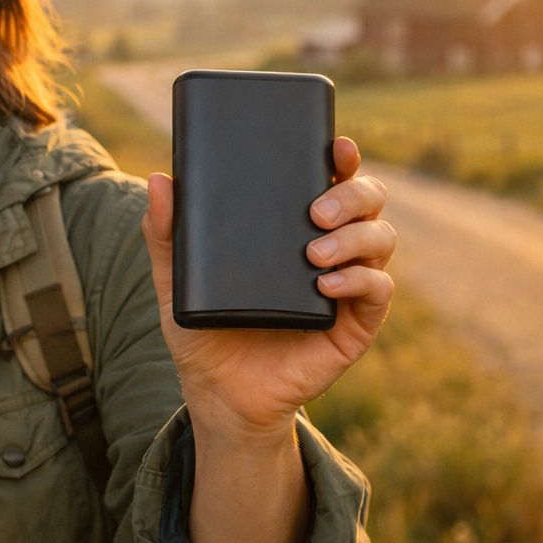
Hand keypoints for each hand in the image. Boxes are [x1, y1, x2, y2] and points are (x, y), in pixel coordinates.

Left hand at [142, 136, 395, 440]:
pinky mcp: (354, 325)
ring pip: (381, 239)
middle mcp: (330, 248)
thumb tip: (161, 180)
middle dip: (352, 195)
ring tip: (313, 255)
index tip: (337, 147)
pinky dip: (359, 280)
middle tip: (315, 210)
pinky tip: (326, 283)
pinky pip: (378, 292)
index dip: (343, 158)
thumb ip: (166, 234)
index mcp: (295, 228)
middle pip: (368, 202)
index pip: (332, 181)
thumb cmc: (203, 333)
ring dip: (355, 237)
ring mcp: (347, 286)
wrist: (217, 395)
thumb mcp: (177, 281)